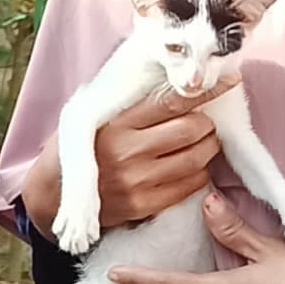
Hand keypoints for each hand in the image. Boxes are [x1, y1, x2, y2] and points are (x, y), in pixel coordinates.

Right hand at [24, 74, 235, 239]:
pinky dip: (199, 173)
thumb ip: (133, 101)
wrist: (55, 194)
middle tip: (205, 122)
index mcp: (116, 123)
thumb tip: (178, 78)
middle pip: (192, 130)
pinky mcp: (144, 205)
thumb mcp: (97, 115)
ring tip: (200, 143)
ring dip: (208, 148)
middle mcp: (127, 152)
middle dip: (207, 124)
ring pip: (197, 158)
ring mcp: (137, 181)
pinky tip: (190, 167)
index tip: (229, 81)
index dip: (206, 91)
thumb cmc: (84, 146)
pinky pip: (190, 186)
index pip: (173, 102)